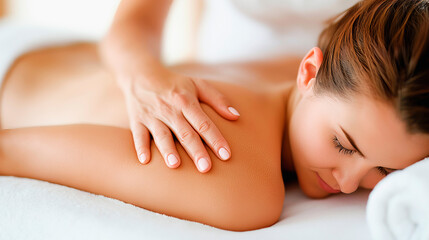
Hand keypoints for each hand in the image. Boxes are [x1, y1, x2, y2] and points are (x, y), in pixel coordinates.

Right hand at [123, 70, 239, 172]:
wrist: (141, 75)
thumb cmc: (175, 85)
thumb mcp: (198, 85)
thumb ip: (218, 100)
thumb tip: (236, 117)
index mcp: (187, 101)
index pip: (203, 123)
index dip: (215, 139)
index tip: (226, 155)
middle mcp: (170, 110)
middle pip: (185, 133)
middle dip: (196, 150)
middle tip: (206, 168)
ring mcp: (152, 116)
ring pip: (162, 135)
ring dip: (168, 150)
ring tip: (175, 165)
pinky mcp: (137, 121)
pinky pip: (138, 135)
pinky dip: (140, 147)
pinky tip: (145, 161)